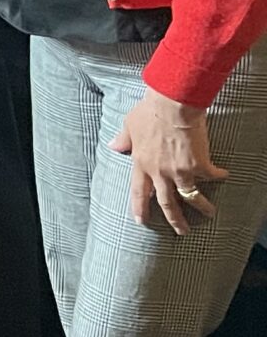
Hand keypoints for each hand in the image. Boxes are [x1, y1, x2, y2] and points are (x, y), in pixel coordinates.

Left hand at [111, 89, 227, 235]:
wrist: (172, 105)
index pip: (139, 192)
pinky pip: (210, 175)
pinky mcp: (198, 165)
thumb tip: (113, 146)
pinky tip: (223, 175)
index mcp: (141, 164)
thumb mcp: (129, 125)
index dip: (140, 207)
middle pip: (166, 202)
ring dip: (201, 206)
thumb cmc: (149, 111)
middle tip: (181, 231)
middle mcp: (159, 172)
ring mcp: (179, 171)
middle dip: (174, 219)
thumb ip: (124, 139)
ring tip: (209, 213)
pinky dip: (218, 176)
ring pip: (190, 196)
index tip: (141, 221)